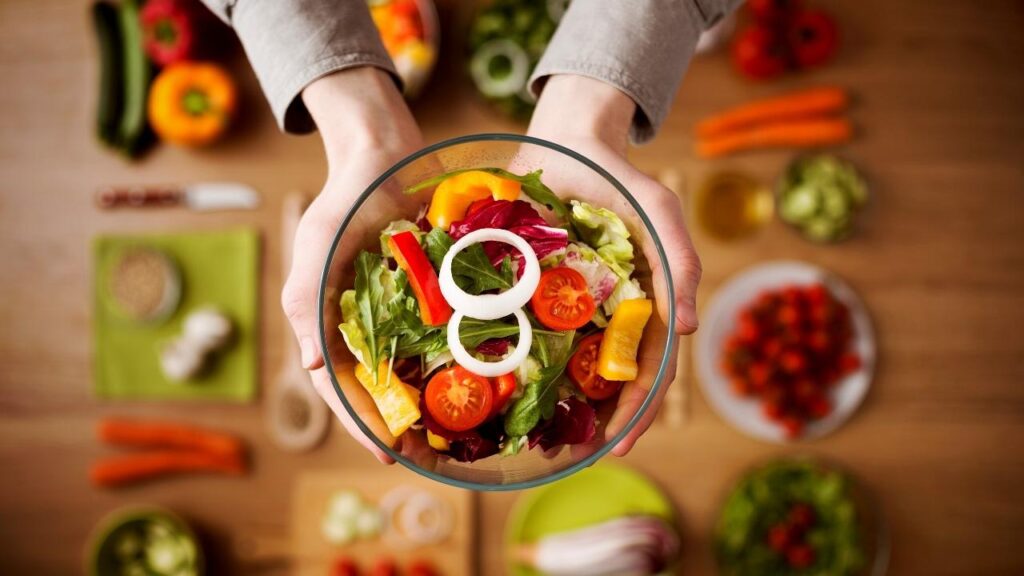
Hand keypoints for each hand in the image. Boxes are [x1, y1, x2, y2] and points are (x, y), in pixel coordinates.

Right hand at [281, 67, 422, 463]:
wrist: (385, 152)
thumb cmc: (346, 197)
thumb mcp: (318, 244)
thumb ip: (308, 302)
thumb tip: (310, 365)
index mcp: (328, 323)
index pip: (341, 388)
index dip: (362, 424)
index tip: (389, 455)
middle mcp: (365, 324)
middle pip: (381, 390)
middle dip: (402, 427)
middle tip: (432, 459)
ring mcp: (400, 313)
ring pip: (414, 371)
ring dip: (432, 405)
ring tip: (457, 440)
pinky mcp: (432, 296)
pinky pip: (445, 337)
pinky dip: (457, 363)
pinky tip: (481, 384)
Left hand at [527, 75, 701, 456]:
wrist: (567, 139)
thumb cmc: (621, 179)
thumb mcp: (659, 210)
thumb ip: (681, 261)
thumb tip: (689, 330)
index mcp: (640, 306)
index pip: (647, 369)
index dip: (636, 411)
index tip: (620, 445)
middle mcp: (602, 314)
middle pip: (604, 379)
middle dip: (597, 421)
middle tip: (578, 456)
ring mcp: (562, 305)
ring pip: (561, 363)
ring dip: (556, 402)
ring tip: (537, 439)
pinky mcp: (524, 288)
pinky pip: (518, 329)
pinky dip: (513, 359)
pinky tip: (496, 386)